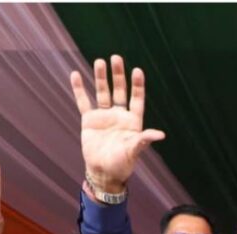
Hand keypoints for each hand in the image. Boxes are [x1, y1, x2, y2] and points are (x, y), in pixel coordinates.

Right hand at [70, 55, 165, 192]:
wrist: (103, 172)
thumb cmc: (122, 164)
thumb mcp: (134, 151)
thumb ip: (144, 140)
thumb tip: (160, 134)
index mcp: (132, 122)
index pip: (136, 99)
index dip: (137, 86)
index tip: (137, 70)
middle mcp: (119, 116)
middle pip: (120, 91)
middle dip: (118, 75)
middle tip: (116, 58)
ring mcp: (104, 116)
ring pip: (103, 93)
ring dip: (101, 78)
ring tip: (100, 61)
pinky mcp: (89, 120)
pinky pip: (83, 102)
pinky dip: (79, 89)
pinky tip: (76, 75)